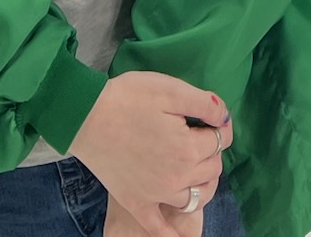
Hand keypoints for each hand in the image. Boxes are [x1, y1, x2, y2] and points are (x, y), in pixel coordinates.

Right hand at [70, 75, 230, 236]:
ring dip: (200, 183)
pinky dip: (173, 234)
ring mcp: (157, 195)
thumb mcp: (171, 89)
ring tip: (192, 168)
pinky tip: (180, 236)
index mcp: (188, 149)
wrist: (86, 116)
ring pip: (195, 198)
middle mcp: (178, 178)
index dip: (219, 127)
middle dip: (211, 152)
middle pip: (212, 170)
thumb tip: (224, 117)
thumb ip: (205, 104)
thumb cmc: (129, 98)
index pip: (220, 142)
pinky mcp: (137, 204)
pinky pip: (160, 228)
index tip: (211, 119)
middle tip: (198, 137)